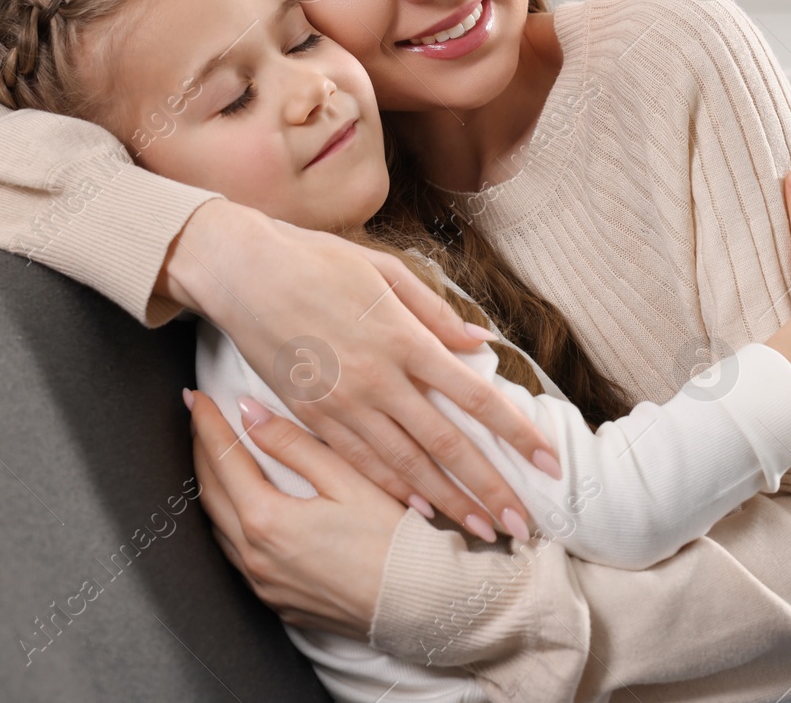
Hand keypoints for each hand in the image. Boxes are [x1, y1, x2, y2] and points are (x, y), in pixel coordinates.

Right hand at [160, 201, 557, 540]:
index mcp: (405, 338)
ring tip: (480, 529)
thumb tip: (481, 342)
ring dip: (447, 502)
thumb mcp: (385, 271)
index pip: (475, 397)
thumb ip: (435, 313)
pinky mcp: (312, 416)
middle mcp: (379, 378)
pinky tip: (417, 511)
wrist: (241, 271)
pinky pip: (359, 463)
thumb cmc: (317, 261)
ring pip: (405, 466)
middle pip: (446, 446)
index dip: (517, 434)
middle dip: (488, 489)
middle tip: (521, 524)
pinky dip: (392, 490)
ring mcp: (343, 403)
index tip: (548, 464)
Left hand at [188, 387, 406, 637]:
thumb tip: (249, 413)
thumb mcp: (347, 479)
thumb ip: (292, 444)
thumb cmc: (392, 540)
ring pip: (220, 529)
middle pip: (210, 494)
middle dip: (201, 452)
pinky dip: (231, 525)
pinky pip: (238, 559)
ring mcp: (265, 585)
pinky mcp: (280, 603)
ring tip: (215, 458)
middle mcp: (255, 557)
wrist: (420, 605)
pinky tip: (242, 509)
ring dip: (213, 490)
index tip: (198, 397)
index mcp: (267, 520)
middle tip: (199, 419)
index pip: (222, 460)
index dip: (208, 424)